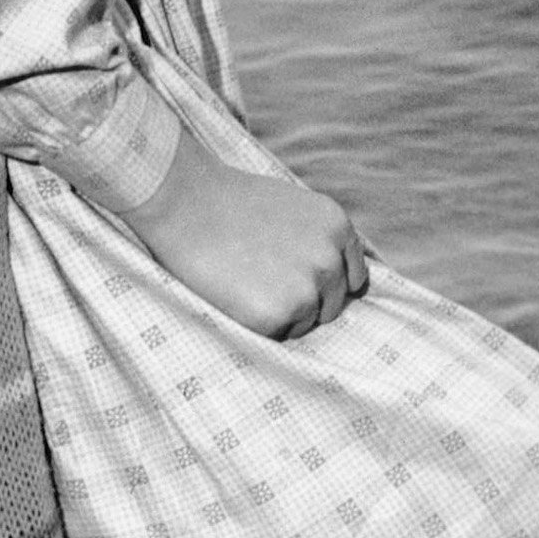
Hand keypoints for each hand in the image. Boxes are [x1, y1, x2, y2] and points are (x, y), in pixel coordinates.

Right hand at [121, 127, 368, 337]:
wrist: (185, 201)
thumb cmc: (229, 203)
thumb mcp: (292, 209)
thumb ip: (319, 241)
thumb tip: (337, 280)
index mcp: (338, 228)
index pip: (354, 279)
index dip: (325, 284)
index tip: (299, 281)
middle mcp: (331, 261)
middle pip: (331, 306)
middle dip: (303, 300)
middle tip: (261, 278)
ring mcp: (307, 291)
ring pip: (305, 324)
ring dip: (281, 315)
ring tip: (245, 281)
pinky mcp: (278, 316)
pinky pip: (277, 336)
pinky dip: (257, 324)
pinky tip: (235, 293)